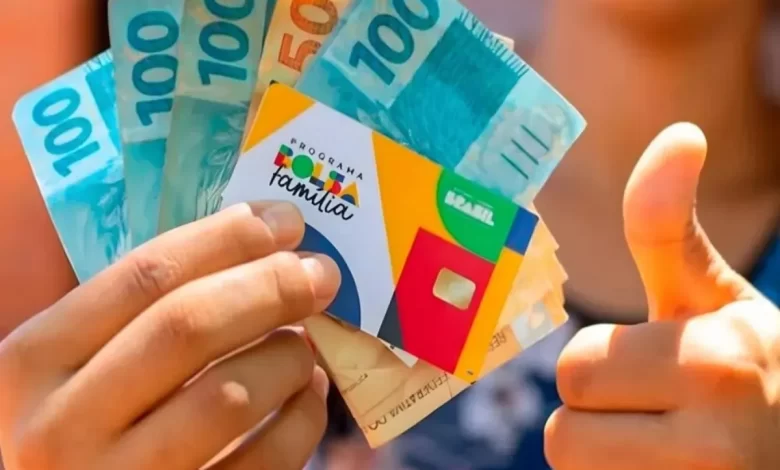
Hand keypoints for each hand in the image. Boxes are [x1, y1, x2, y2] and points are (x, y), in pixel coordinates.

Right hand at [0, 202, 339, 469]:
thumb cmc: (82, 429)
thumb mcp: (78, 367)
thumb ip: (142, 319)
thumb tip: (260, 256)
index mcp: (35, 362)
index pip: (145, 276)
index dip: (228, 239)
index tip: (285, 222)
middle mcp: (62, 424)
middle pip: (188, 327)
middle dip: (270, 287)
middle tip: (320, 273)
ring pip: (230, 397)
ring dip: (287, 356)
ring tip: (304, 343)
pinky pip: (263, 461)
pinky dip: (302, 419)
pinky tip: (307, 396)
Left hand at [545, 123, 779, 468]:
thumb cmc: (754, 368)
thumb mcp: (717, 299)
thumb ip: (669, 229)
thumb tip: (679, 131)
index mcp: (717, 360)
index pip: (574, 370)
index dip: (603, 367)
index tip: (654, 368)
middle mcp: (721, 442)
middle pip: (565, 435)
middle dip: (600, 418)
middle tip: (657, 413)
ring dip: (606, 461)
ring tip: (664, 448)